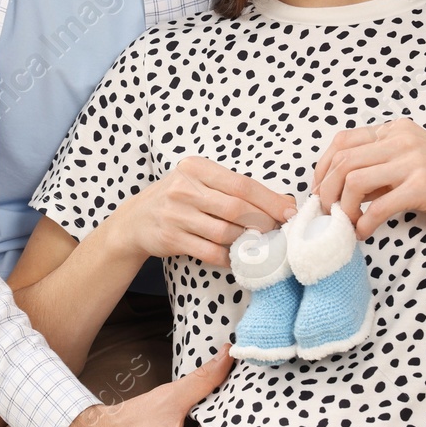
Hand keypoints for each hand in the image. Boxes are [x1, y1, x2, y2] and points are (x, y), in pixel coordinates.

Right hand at [110, 156, 294, 268]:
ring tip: (260, 245)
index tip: (290, 213)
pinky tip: (237, 258)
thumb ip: (234, 189)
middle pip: (236, 208)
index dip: (270, 200)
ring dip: (247, 242)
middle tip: (279, 233)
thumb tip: (284, 203)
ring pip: (225, 232)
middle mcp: (184, 188)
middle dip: (263, 223)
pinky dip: (229, 258)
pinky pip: (210, 252)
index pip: (241, 184)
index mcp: (196, 168)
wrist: (135, 219)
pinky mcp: (171, 238)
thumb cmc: (179, 198)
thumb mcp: (200, 181)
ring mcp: (175, 214)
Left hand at [309, 117, 425, 238]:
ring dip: (342, 207)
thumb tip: (340, 189)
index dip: (322, 168)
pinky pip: (379, 205)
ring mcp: (413, 160)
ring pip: (353, 180)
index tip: (319, 191)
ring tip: (345, 224)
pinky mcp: (423, 186)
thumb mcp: (413, 165)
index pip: (343, 141)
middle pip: (342, 160)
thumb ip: (380, 171)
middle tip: (326, 213)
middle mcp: (402, 139)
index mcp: (397, 130)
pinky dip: (364, 222)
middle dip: (326, 190)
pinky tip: (363, 233)